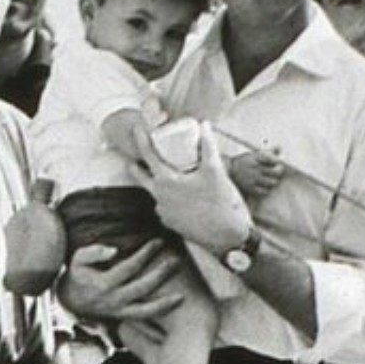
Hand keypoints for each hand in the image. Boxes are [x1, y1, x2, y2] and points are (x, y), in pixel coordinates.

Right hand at [58, 238, 186, 342]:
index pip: (130, 267)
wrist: (70, 301)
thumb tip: (114, 249)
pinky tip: (172, 322)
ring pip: (145, 312)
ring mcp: (119, 312)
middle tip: (176, 261)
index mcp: (104, 284)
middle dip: (161, 274)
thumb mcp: (78, 260)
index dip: (146, 253)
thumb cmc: (78, 275)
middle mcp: (114, 300)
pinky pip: (142, 324)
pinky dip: (156, 326)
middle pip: (143, 288)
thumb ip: (94, 252)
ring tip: (182, 297)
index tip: (159, 241)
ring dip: (164, 305)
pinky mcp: (123, 318)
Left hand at [146, 122, 251, 254]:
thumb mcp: (215, 170)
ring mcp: (164, 212)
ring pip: (154, 192)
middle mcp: (159, 198)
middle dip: (137, 164)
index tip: (137, 128)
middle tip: (138, 154)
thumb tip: (205, 126)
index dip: (141, 139)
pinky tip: (181, 194)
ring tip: (168, 174)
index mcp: (166, 182)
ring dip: (157, 182)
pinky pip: (165, 206)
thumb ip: (207, 146)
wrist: (227, 237)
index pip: (147, 155)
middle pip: (140, 176)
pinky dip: (169, 197)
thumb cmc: (221, 204)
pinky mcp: (171, 224)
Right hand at [228, 147, 285, 203]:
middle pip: (277, 172)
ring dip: (273, 181)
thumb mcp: (255, 153)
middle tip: (276, 172)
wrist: (228, 170)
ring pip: (273, 182)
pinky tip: (264, 187)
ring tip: (270, 180)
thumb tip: (280, 148)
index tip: (277, 163)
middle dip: (279, 171)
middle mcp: (257, 167)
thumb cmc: (245, 160)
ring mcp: (254, 178)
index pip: (274, 159)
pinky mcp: (250, 188)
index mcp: (258, 157)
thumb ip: (268, 151)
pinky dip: (266, 190)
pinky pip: (264, 192)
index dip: (279, 162)